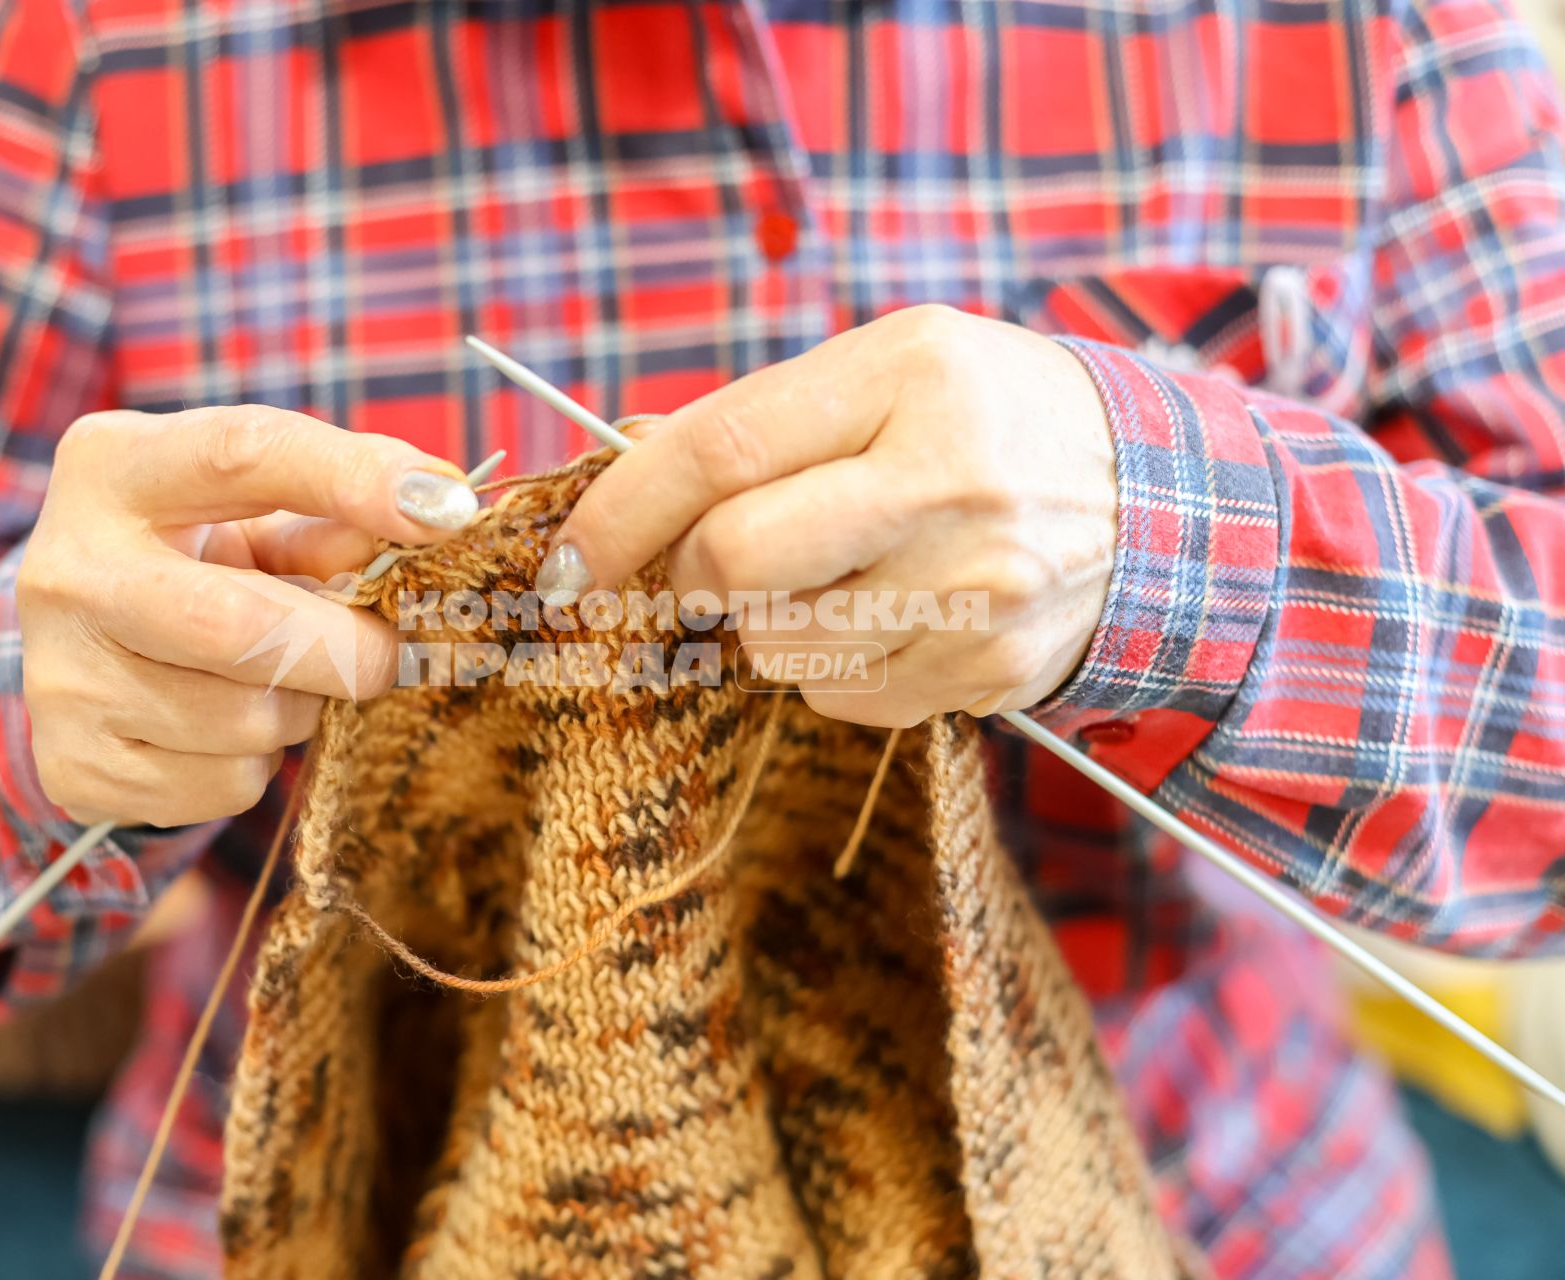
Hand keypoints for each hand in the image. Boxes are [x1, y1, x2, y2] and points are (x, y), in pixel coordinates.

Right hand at [17, 405, 477, 826]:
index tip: (447, 506)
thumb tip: (439, 516)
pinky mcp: (75, 767)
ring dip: (295, 710)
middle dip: (345, 649)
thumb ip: (336, 508)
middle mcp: (67, 569)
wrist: (75, 649)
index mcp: (113, 468)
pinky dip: (252, 766)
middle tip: (391, 655)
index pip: (244, 454)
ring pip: (245, 720)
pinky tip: (220, 729)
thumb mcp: (249, 512)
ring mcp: (60, 677)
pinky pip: (223, 786)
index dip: (354, 478)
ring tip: (271, 681)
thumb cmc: (193, 558)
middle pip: (239, 626)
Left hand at [543, 305, 1117, 725]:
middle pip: (738, 565)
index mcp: (911, 375)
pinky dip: (830, 665)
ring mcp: (975, 591)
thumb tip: (622, 479)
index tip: (566, 560)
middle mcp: (948, 484)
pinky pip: (837, 697)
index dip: (620, 511)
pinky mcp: (986, 674)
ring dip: (766, 623)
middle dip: (693, 577)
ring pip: (777, 648)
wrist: (1155, 501)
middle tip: (710, 566)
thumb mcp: (890, 369)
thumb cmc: (987, 418)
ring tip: (837, 574)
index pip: (721, 451)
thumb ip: (762, 421)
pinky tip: (889, 614)